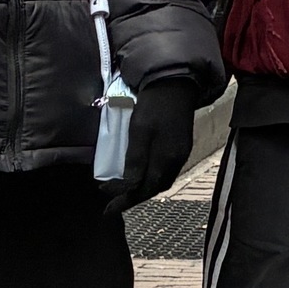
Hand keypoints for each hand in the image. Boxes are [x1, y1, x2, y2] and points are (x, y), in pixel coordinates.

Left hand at [106, 76, 197, 207]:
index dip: (125, 199)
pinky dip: (152, 177)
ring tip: (126, 192)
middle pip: (155, 188)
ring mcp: (181, 152)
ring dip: (144, 189)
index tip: (107, 205)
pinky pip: (166, 170)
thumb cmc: (154, 105)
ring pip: (162, 180)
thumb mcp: (139, 131)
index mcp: (166, 159)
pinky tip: (143, 173)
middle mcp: (177, 160)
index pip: (145, 189)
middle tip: (114, 203)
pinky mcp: (181, 144)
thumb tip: (127, 186)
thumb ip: (135, 160)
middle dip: (135, 198)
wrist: (176, 82)